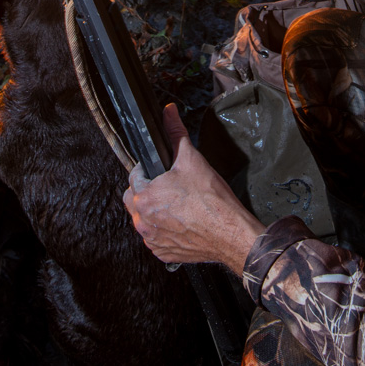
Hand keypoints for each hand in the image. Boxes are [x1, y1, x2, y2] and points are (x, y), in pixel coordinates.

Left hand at [123, 105, 264, 271]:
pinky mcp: (162, 253)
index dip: (149, 171)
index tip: (162, 173)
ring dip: (154, 211)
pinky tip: (181, 222)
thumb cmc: (212, 200)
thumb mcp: (192, 159)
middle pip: (135, 199)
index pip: (134, 176)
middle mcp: (143, 221)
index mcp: (144, 197)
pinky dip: (164, 230)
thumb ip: (175, 132)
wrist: (230, 232)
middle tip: (169, 188)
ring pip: (144, 219)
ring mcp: (152, 240)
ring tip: (177, 205)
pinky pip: (155, 238)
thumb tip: (168, 112)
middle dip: (148, 191)